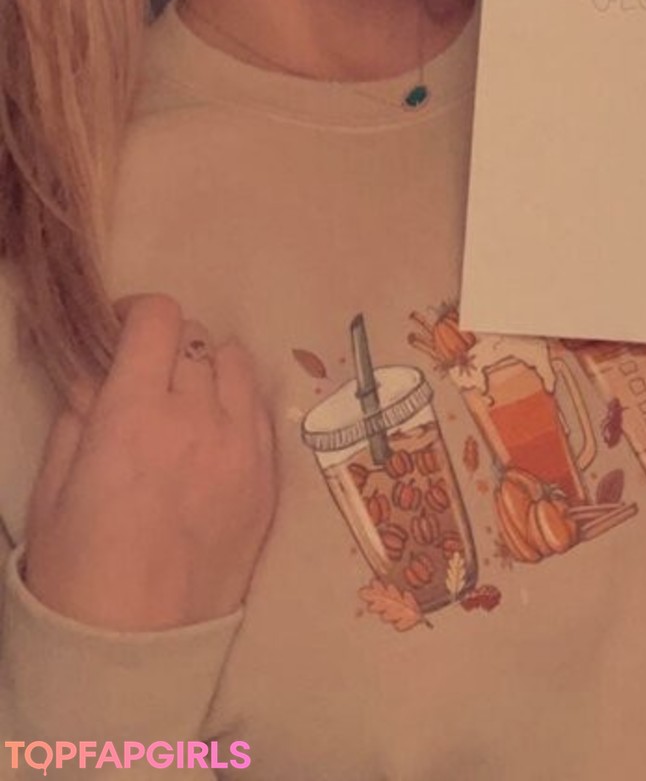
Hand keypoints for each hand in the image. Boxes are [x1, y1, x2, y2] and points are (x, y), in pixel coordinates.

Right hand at [24, 293, 276, 629]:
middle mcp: (198, 420)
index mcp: (134, 414)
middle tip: (146, 383)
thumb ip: (78, 418)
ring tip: (187, 408)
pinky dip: (238, 412)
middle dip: (167, 352)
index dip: (138, 314)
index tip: (122, 330)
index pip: (160, 318)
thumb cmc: (75, 576)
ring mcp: (242, 451)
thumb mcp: (52, 491)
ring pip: (237, 369)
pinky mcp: (268, 483)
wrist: (133, 655)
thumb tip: (96, 377)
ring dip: (210, 374)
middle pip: (196, 342)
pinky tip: (214, 441)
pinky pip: (261, 415)